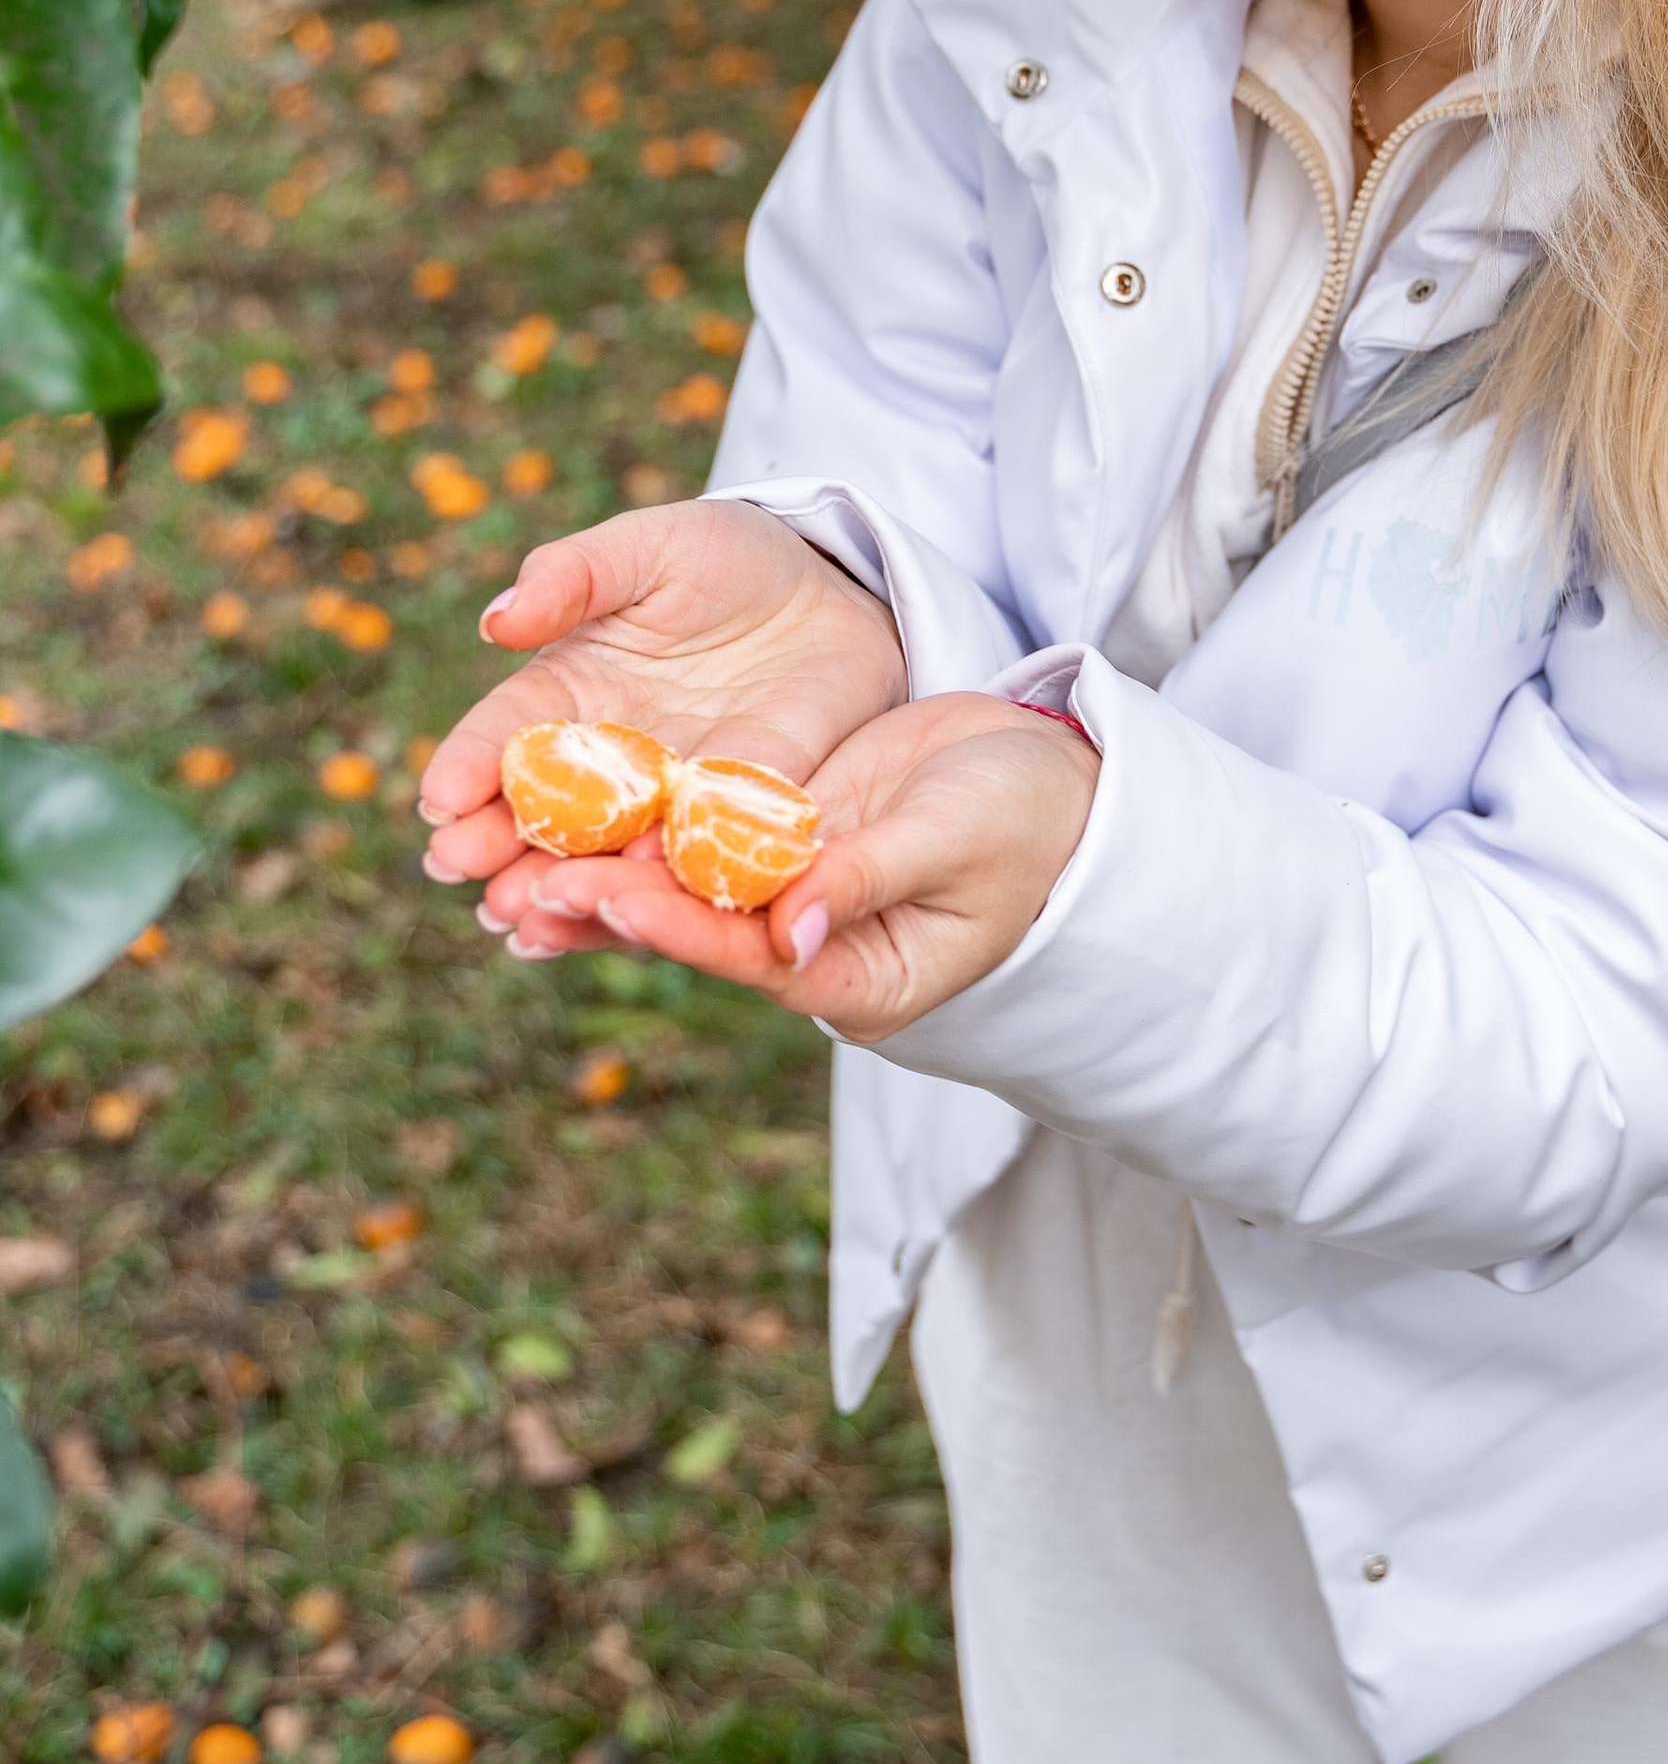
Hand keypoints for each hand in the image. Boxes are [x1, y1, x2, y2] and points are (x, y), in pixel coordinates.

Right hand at [417, 500, 907, 932]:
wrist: (829, 586)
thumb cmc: (720, 557)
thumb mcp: (646, 548)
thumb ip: (576, 576)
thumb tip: (497, 621)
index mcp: (568, 690)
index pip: (507, 735)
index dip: (470, 768)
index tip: (439, 804)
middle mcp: (612, 758)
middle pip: (547, 811)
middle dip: (504, 848)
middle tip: (469, 883)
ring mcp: (678, 793)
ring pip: (615, 851)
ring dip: (573, 885)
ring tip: (529, 919)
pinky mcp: (750, 811)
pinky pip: (711, 849)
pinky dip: (680, 878)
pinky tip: (649, 898)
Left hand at [497, 692, 1099, 1036]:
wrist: (1054, 788)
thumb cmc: (1028, 820)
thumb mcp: (954, 840)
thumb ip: (872, 877)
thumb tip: (788, 931)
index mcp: (861, 975)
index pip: (751, 955)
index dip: (677, 925)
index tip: (606, 893)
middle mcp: (812, 950)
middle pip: (699, 931)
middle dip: (613, 906)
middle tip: (524, 884)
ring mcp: (794, 900)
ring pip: (686, 891)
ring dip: (606, 873)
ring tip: (517, 858)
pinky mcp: (784, 847)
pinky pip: (699, 844)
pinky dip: (641, 832)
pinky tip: (571, 818)